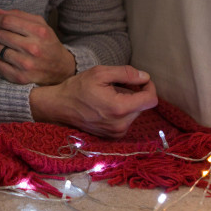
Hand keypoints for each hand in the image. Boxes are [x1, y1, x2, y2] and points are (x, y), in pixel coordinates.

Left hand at [0, 8, 76, 84]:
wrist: (61, 69)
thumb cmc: (47, 44)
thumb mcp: (40, 25)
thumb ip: (19, 16)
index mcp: (39, 32)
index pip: (8, 21)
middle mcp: (33, 48)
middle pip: (1, 35)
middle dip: (1, 34)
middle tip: (9, 38)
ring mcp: (26, 64)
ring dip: (2, 48)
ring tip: (14, 50)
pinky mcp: (21, 78)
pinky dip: (2, 62)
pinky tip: (12, 62)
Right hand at [29, 65, 157, 137]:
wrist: (59, 107)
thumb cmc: (77, 88)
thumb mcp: (100, 73)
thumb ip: (126, 73)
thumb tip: (145, 77)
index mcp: (119, 108)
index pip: (151, 99)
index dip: (149, 86)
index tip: (140, 80)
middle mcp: (121, 124)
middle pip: (143, 106)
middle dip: (135, 93)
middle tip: (118, 84)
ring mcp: (116, 133)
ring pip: (135, 113)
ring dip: (128, 102)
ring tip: (109, 95)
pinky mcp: (112, 136)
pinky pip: (126, 121)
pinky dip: (121, 111)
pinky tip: (106, 105)